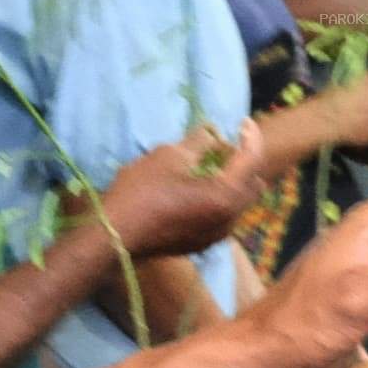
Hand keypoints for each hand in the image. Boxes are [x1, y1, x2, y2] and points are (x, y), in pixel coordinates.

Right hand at [97, 129, 269, 262]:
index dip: (250, 137)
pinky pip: (222, 217)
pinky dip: (218, 200)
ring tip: (209, 167)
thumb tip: (214, 132)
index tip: (243, 122)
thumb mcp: (170, 156)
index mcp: (226, 196)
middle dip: (244, 163)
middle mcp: (229, 220)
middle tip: (223, 147)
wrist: (114, 236)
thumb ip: (200, 141)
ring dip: (231, 183)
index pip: (252, 160)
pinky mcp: (201, 244)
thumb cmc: (142, 191)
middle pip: (252, 185)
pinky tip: (196, 190)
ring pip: (238, 204)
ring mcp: (216, 236)